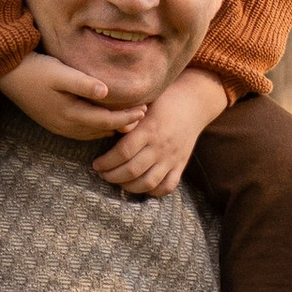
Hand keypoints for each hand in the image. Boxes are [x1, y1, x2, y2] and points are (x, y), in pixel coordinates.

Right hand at [0, 46, 143, 143]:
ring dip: (110, 127)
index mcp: (70, 113)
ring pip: (92, 133)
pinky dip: (97, 128)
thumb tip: (106, 91)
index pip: (106, 120)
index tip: (144, 109)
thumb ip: (83, 83)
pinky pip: (81, 131)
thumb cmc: (35, 69)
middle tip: (143, 116)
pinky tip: (104, 122)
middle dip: (123, 124)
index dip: (126, 117)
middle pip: (101, 129)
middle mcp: (65, 125)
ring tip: (128, 120)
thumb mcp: (60, 73)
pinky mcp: (54, 123)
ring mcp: (58, 126)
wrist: (7, 74)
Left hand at [91, 67, 227, 196]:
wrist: (194, 103)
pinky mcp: (180, 165)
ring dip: (128, 187)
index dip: (106, 162)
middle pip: (132, 171)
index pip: (123, 152)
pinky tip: (140, 186)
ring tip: (118, 181)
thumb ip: (126, 117)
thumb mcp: (143, 102)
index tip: (96, 164)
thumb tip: (103, 126)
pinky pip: (167, 187)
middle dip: (112, 176)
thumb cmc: (163, 100)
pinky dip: (152, 192)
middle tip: (102, 174)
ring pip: (148, 183)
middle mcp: (160, 146)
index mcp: (149, 129)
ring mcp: (172, 158)